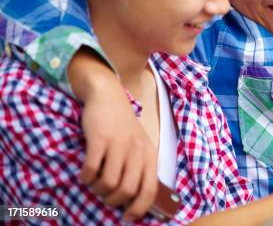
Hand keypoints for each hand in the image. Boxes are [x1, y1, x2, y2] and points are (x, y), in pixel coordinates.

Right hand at [68, 50, 157, 219]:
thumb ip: (140, 167)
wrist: (108, 96)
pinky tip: (85, 174)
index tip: (128, 216)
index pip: (150, 189)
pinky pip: (92, 169)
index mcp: (149, 154)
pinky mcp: (100, 138)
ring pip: (109, 183)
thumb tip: (135, 198)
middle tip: (105, 195)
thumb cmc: (122, 126)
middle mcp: (136, 150)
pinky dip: (86, 177)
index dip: (139, 207)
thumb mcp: (139, 145)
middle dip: (113, 200)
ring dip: (98, 190)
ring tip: (94, 183)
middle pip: (127, 190)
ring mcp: (118, 144)